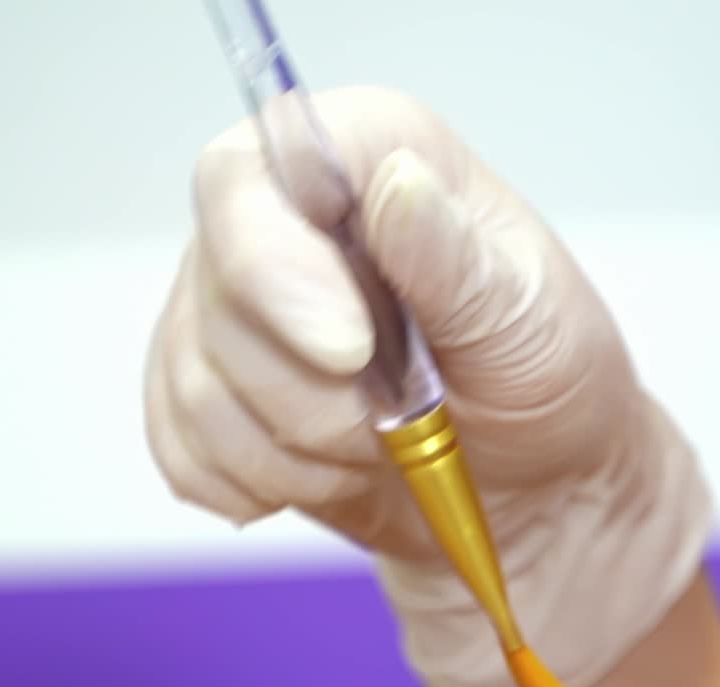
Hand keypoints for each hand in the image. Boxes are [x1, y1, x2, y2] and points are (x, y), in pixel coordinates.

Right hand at [144, 87, 710, 686]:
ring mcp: (227, 315)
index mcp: (359, 164)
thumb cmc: (537, 385)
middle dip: (312, 399)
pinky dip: (254, 488)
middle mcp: (275, 227)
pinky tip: (320, 478)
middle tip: (398, 419)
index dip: (277, 271)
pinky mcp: (208, 398)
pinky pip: (182, 455)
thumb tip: (396, 186)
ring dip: (294, 456)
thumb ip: (454, 259)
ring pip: (197, 394)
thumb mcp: (528, 318)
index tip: (348, 354)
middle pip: (216, 305)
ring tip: (372, 452)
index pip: (249, 180)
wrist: (522, 488)